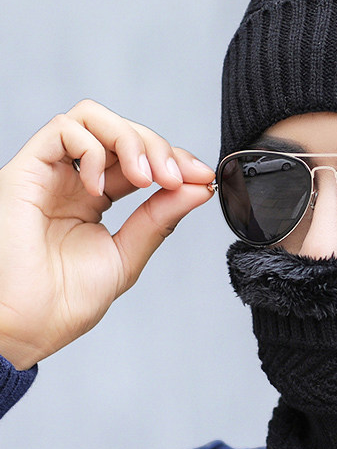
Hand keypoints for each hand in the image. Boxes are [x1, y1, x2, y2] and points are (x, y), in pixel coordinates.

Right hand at [0, 99, 215, 369]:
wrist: (23, 329)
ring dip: (131, 140)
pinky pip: (63, 130)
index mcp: (94, 200)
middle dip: (159, 148)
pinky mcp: (25, 172)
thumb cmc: (63, 302)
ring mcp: (49, 175)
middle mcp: (71, 182)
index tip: (202, 178)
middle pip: (121, 133)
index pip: (139, 159)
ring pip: (93, 119)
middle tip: (177, 177)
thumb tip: (198, 188)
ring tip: (146, 178)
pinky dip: (94, 148)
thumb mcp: (126, 255)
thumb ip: (159, 219)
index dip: (173, 160)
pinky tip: (102, 188)